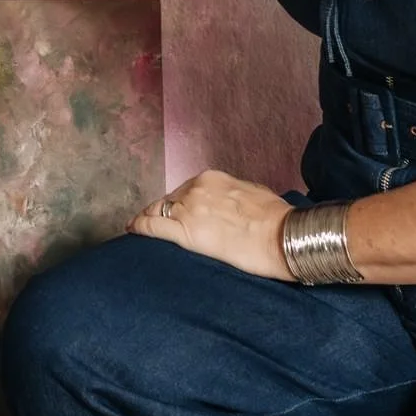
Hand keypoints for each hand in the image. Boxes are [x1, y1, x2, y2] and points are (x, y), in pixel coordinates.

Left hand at [126, 169, 290, 280]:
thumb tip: (228, 203)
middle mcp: (196, 190)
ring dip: (150, 219)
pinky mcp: (185, 232)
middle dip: (163, 211)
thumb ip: (232, 195)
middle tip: (156, 222)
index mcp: (213, 179)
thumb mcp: (253, 194)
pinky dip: (139, 227)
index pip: (185, 190)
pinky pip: (152, 226)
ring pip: (158, 211)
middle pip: (170, 200)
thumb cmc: (277, 219)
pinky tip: (131, 231)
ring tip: (140, 227)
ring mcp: (189, 209)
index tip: (175, 210)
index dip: (178, 202)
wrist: (284, 236)